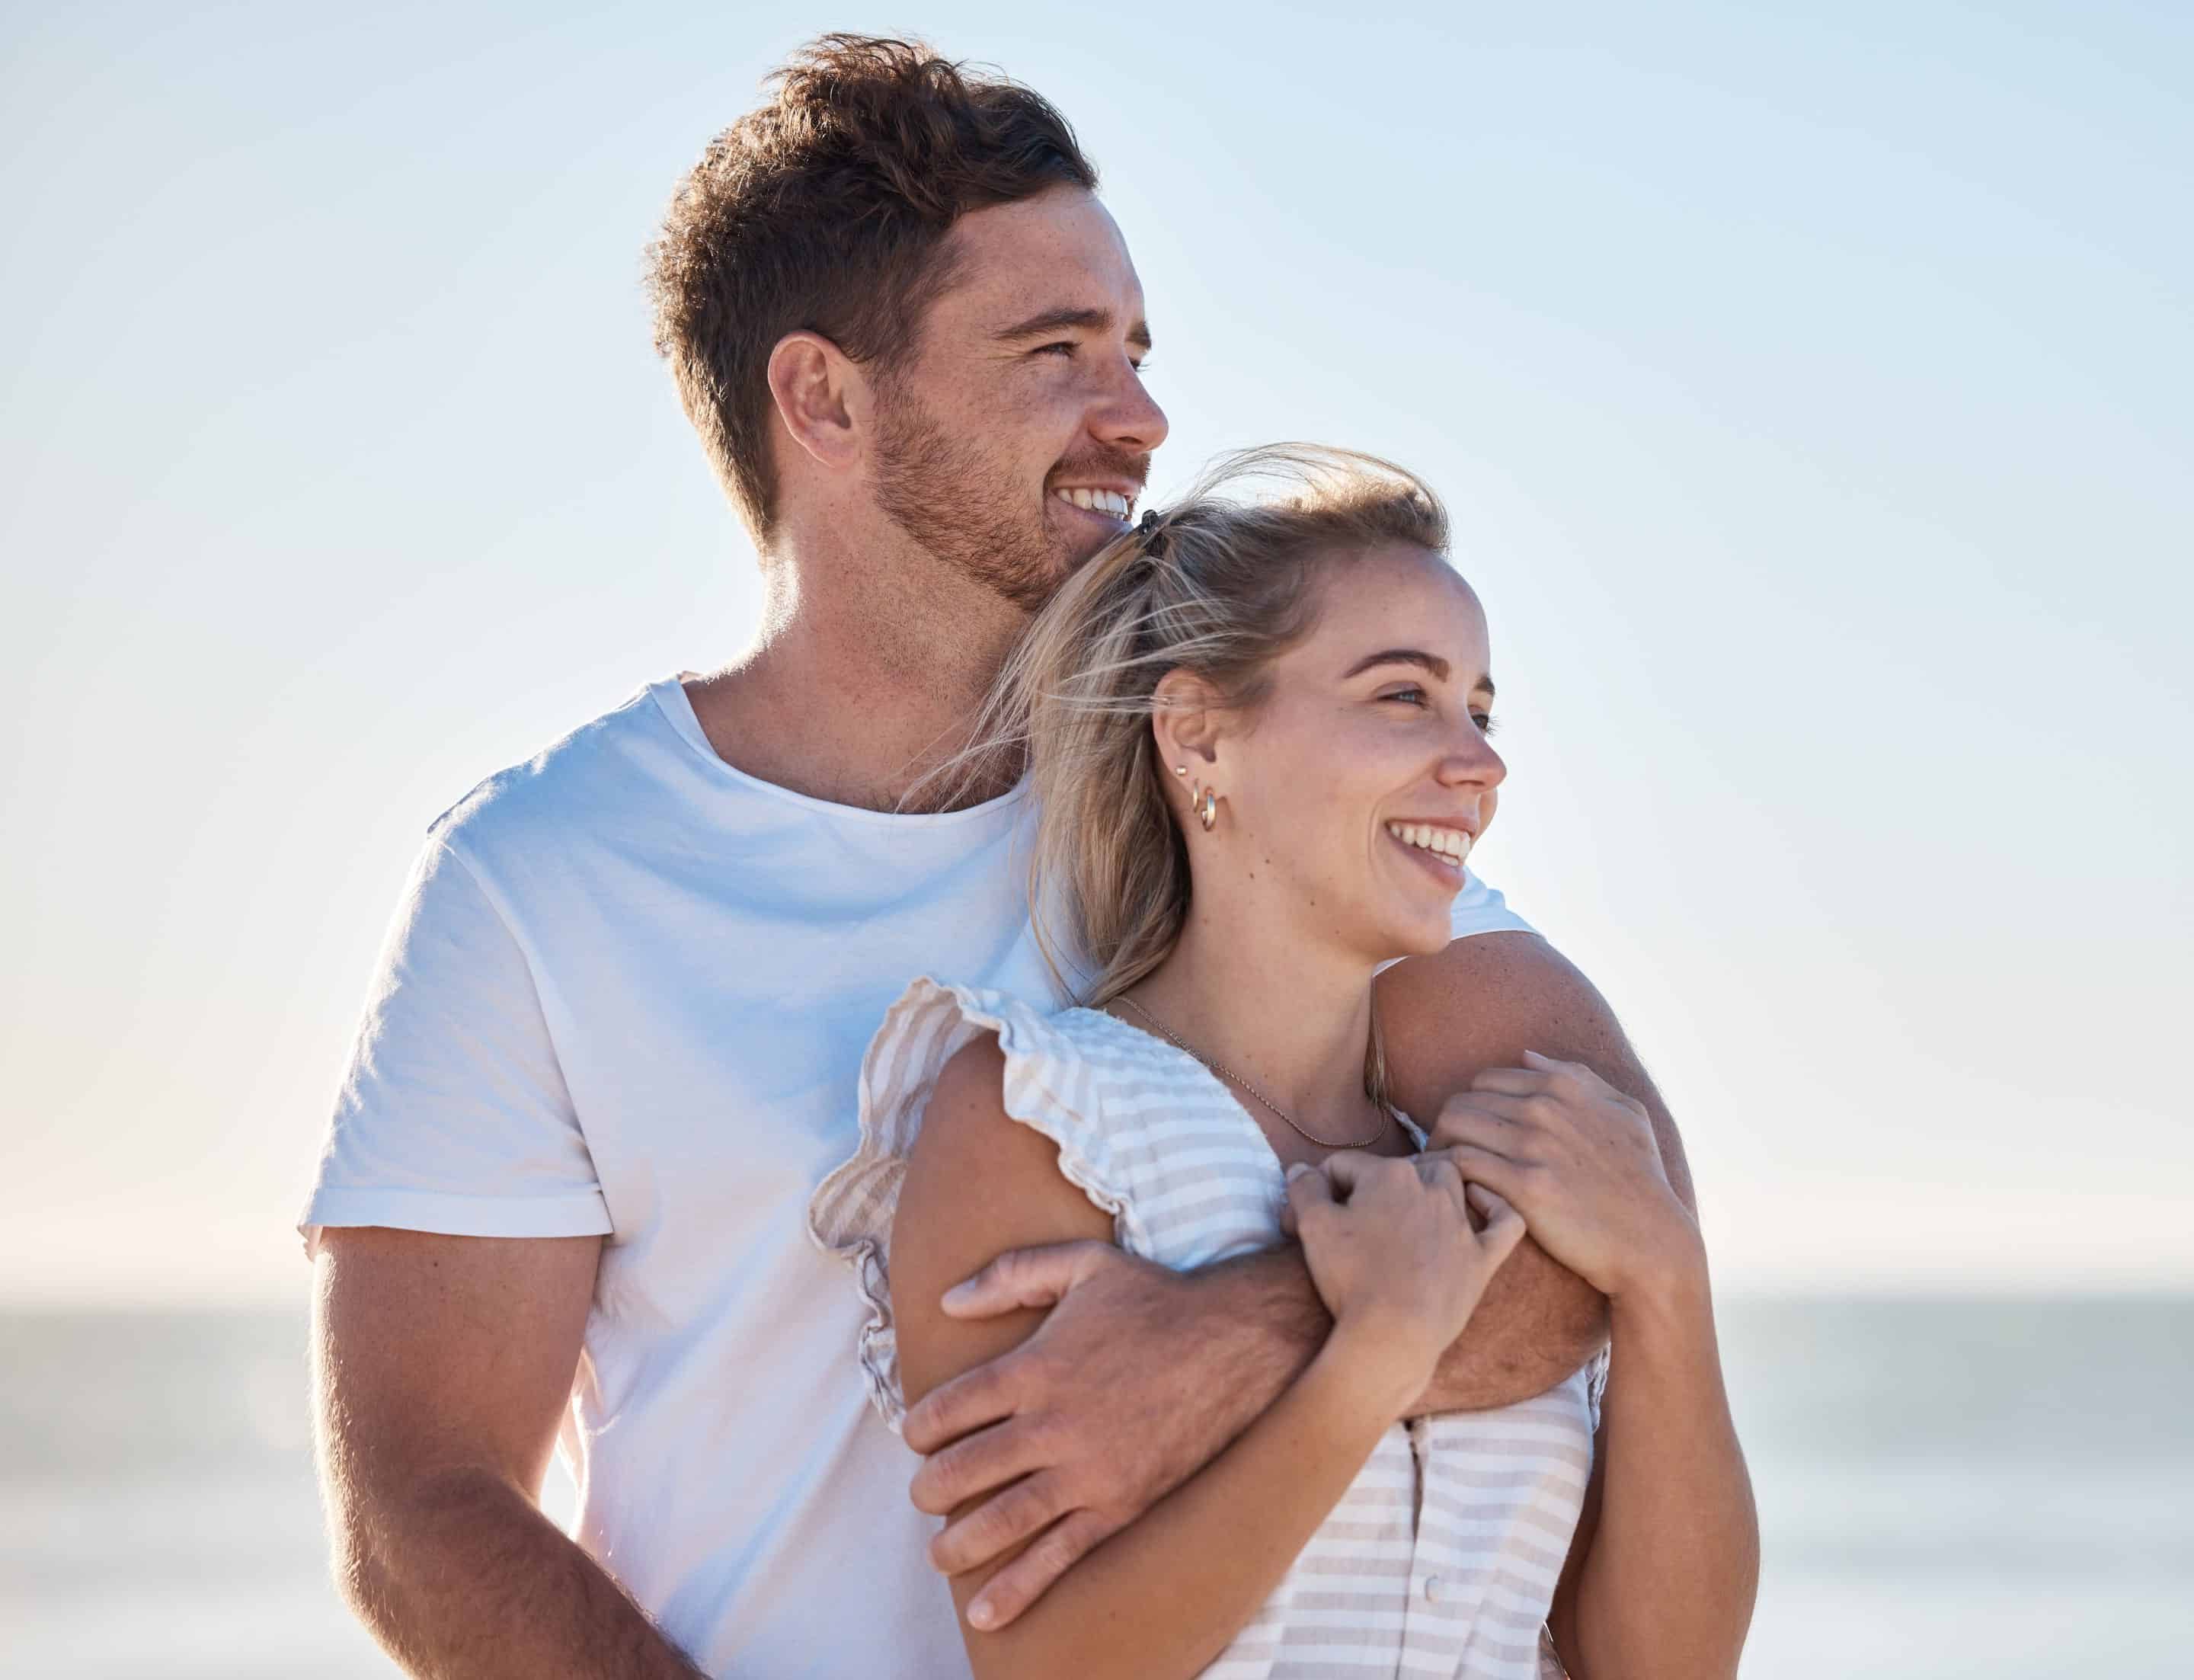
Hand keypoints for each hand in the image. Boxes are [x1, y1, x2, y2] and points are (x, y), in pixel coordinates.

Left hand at [903, 1242, 1284, 1629]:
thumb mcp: (1082, 1264)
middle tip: (924, 1494)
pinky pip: (1060, 1555)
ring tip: (940, 1555)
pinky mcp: (1121, 1506)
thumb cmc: (1157, 1301)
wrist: (1239, 1345)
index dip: (919, 1428)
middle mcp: (1053, 1424)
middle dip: (930, 1488)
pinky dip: (1018, 1588)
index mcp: (1035, 1366)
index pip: (950, 1409)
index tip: (916, 1437)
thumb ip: (1011, 1273)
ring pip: (1002, 1520)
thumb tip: (948, 1300)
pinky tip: (985, 1612)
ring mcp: (1088, 1471)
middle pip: (964, 1469)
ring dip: (958, 1545)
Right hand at [1286, 1151, 1525, 1408]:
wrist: (1392, 1334)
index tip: (1299, 1222)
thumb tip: (1302, 1169)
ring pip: (1451, 1181)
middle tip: (1348, 1220)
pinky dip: (1496, 1209)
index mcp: (1388, 1174)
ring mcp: (1460, 1224)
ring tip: (1405, 1208)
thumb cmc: (1351, 1278)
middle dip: (1371, 1185)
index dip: (1318, 1190)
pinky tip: (1481, 1208)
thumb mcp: (1312, 1226)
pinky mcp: (1481, 1258)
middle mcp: (1431, 1189)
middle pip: (1399, 1169)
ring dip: (1429, 1185)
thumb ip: (1305, 1188)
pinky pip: (1505, 1222)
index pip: (1345, 1166)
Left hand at [1430, 1049, 1701, 1297]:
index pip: (1484, 1081)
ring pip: (1453, 1128)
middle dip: (1447, 1128)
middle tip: (1446, 1157)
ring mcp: (1533, 1147)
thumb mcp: (1626, 1112)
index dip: (1470, 1106)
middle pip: (1461, 1102)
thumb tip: (1527, 1057)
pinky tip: (1456, 1192)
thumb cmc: (1640, 1178)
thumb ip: (1577, 1076)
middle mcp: (1544, 1110)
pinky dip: (1449, 1174)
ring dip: (1440, 1150)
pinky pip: (1461, 1164)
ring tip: (1442, 1175)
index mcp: (1562, 1087)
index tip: (1468, 1134)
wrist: (1651, 1240)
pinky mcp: (1525, 1188)